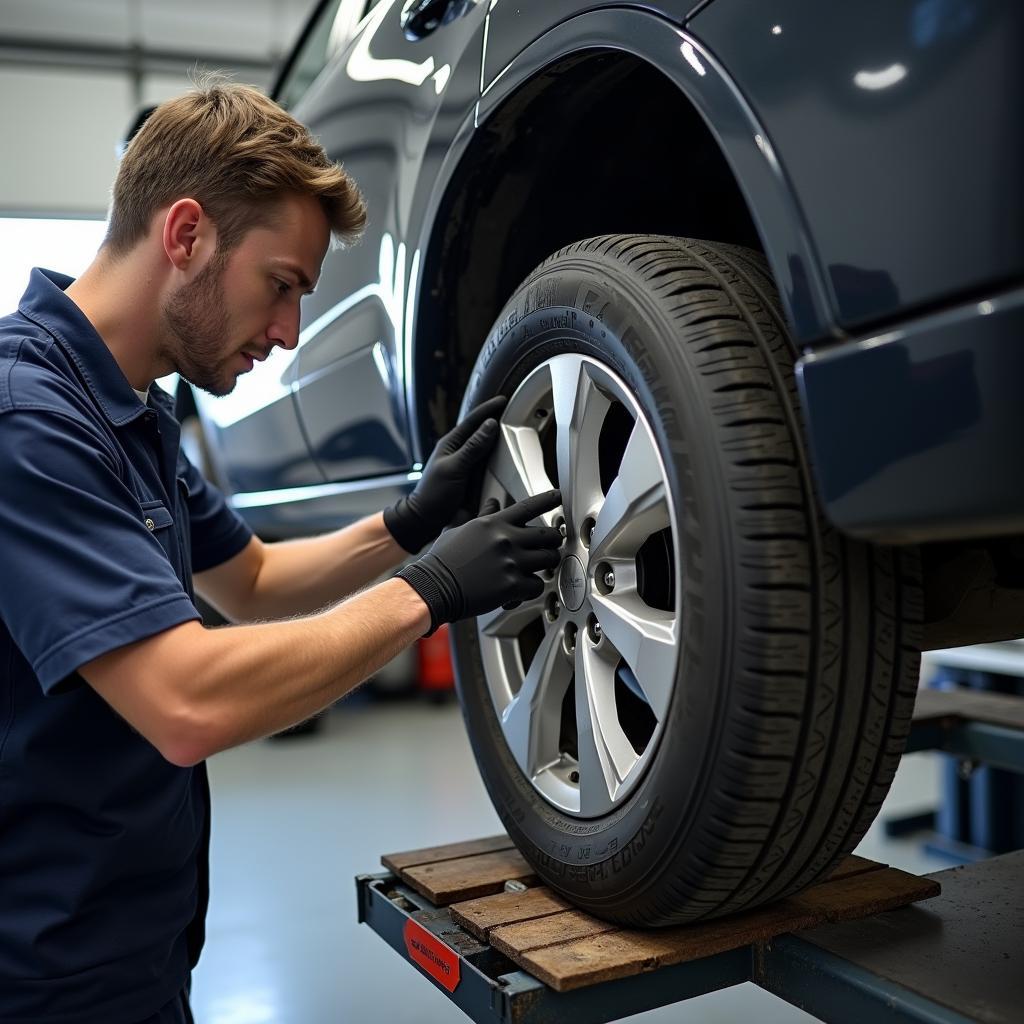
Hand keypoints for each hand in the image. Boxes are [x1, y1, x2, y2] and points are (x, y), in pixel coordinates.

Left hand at [384, 396, 506, 552]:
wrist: (426, 519)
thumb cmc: (433, 494)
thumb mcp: (454, 468)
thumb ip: (473, 447)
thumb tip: (490, 425)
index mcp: (451, 444)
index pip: (473, 420)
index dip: (488, 409)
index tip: (503, 401)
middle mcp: (459, 451)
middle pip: (480, 431)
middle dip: (495, 420)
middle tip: (513, 411)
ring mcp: (465, 464)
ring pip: (485, 446)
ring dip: (497, 438)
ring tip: (513, 430)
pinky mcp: (471, 477)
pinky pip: (487, 462)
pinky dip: (497, 456)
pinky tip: (506, 456)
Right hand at [396, 489, 562, 634]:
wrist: (433, 586)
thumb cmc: (442, 561)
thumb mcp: (459, 529)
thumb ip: (481, 516)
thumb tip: (491, 504)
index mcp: (494, 524)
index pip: (528, 506)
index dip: (547, 499)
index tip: (558, 496)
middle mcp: (506, 540)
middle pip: (547, 535)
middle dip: (552, 540)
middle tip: (550, 545)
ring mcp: (511, 562)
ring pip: (548, 560)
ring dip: (546, 565)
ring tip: (538, 568)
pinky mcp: (512, 586)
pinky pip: (538, 585)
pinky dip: (532, 589)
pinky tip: (522, 590)